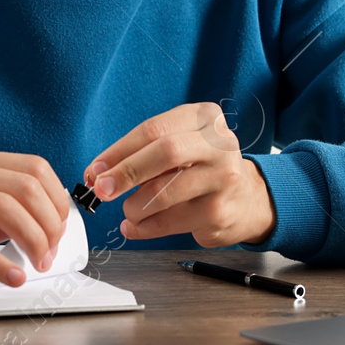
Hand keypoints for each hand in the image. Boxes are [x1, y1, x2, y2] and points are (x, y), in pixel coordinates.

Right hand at [0, 148, 70, 286]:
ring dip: (32, 241)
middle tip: (50, 254)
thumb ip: (5, 208)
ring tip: (36, 264)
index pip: (35, 169)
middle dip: (49, 225)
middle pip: (26, 187)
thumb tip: (50, 226)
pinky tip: (13, 277)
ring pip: (5, 208)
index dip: (57, 201)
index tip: (60, 230)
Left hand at [82, 102, 275, 247]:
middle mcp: (219, 144)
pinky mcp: (220, 212)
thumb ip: (143, 153)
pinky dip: (145, 228)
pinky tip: (136, 227)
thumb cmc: (202, 168)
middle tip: (102, 189)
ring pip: (166, 192)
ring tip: (128, 211)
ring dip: (135, 206)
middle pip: (165, 152)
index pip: (154, 129)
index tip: (96, 168)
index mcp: (205, 117)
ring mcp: (223, 178)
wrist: (247, 199)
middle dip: (126, 172)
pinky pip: (171, 221)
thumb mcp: (181, 145)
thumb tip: (99, 173)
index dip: (119, 150)